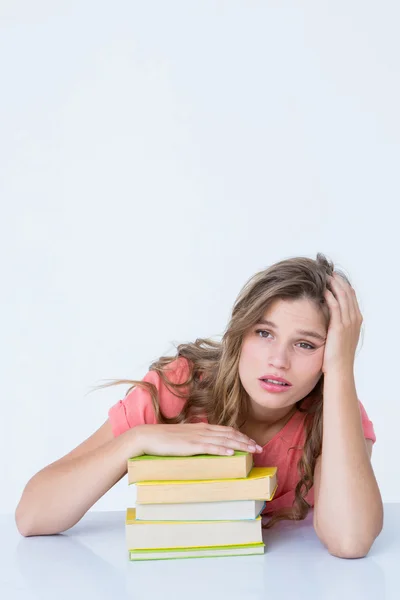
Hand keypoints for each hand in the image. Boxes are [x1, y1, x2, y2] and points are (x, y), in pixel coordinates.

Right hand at [131, 422, 262, 456]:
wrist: (147, 437)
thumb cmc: (164, 440)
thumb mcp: (184, 438)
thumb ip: (196, 441)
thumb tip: (205, 448)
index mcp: (201, 427)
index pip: (226, 430)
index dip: (241, 436)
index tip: (252, 442)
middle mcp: (202, 430)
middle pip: (229, 434)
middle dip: (246, 441)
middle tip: (259, 448)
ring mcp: (197, 437)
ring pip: (224, 439)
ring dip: (240, 445)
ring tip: (252, 450)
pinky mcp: (190, 446)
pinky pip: (209, 447)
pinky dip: (222, 449)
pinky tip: (231, 453)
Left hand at [322, 272, 362, 373]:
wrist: (339, 369)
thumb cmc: (336, 356)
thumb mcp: (340, 336)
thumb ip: (338, 324)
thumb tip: (329, 314)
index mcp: (356, 320)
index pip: (351, 296)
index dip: (343, 285)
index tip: (334, 276)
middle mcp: (355, 319)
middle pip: (348, 293)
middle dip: (339, 281)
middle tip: (329, 272)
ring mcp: (348, 323)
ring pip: (343, 297)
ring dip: (334, 285)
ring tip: (326, 276)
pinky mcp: (339, 327)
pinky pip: (335, 307)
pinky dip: (330, 296)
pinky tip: (323, 290)